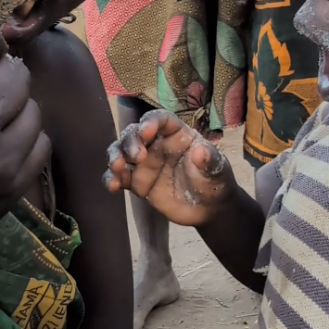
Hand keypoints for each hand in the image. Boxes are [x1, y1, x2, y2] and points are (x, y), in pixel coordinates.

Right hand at [105, 109, 234, 225]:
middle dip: (130, 140)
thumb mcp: (217, 170)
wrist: (209, 209)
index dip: (151, 122)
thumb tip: (201, 151)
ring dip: (115, 155)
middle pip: (135, 133)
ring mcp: (144, 163)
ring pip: (121, 151)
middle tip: (136, 156)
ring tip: (117, 167)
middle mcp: (156, 144)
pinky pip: (120, 177)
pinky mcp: (137, 182)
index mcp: (176, 135)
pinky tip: (113, 186)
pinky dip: (111, 179)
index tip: (146, 132)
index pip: (160, 120)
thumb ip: (210, 161)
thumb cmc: (215, 182)